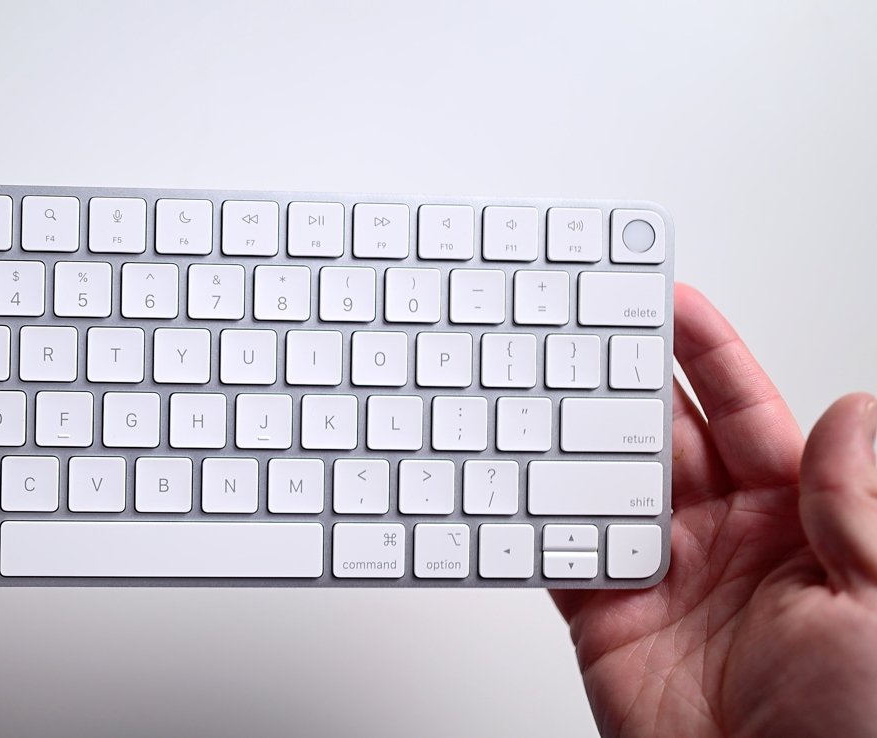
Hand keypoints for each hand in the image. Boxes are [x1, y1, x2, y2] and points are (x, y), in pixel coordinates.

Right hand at [554, 285, 876, 736]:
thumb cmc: (857, 731)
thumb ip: (857, 503)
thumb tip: (851, 411)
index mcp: (799, 521)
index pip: (745, 416)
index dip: (709, 357)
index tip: (671, 304)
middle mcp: (726, 538)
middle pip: (662, 435)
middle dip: (622, 380)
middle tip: (579, 329)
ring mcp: (662, 575)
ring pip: (600, 480)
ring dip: (567, 435)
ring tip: (531, 384)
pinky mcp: (607, 618)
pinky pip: (558, 553)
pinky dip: (526, 518)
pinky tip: (507, 476)